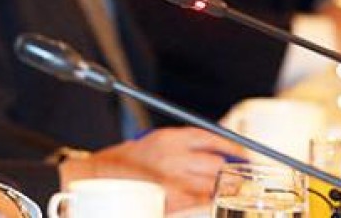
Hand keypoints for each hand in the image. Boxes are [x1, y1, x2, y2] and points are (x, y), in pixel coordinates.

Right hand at [58, 127, 242, 211]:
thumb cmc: (125, 163)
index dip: (232, 148)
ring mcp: (172, 178)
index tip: (242, 155)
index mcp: (169, 137)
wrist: (97, 178)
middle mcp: (173, 155)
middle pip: (217, 164)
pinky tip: (208, 202)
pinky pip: (198, 201)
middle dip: (232, 173)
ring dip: (223, 189)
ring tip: (229, 192)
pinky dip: (206, 202)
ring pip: (211, 184)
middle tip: (242, 178)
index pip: (211, 138)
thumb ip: (181, 147)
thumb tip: (214, 155)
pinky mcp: (170, 198)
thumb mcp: (154, 143)